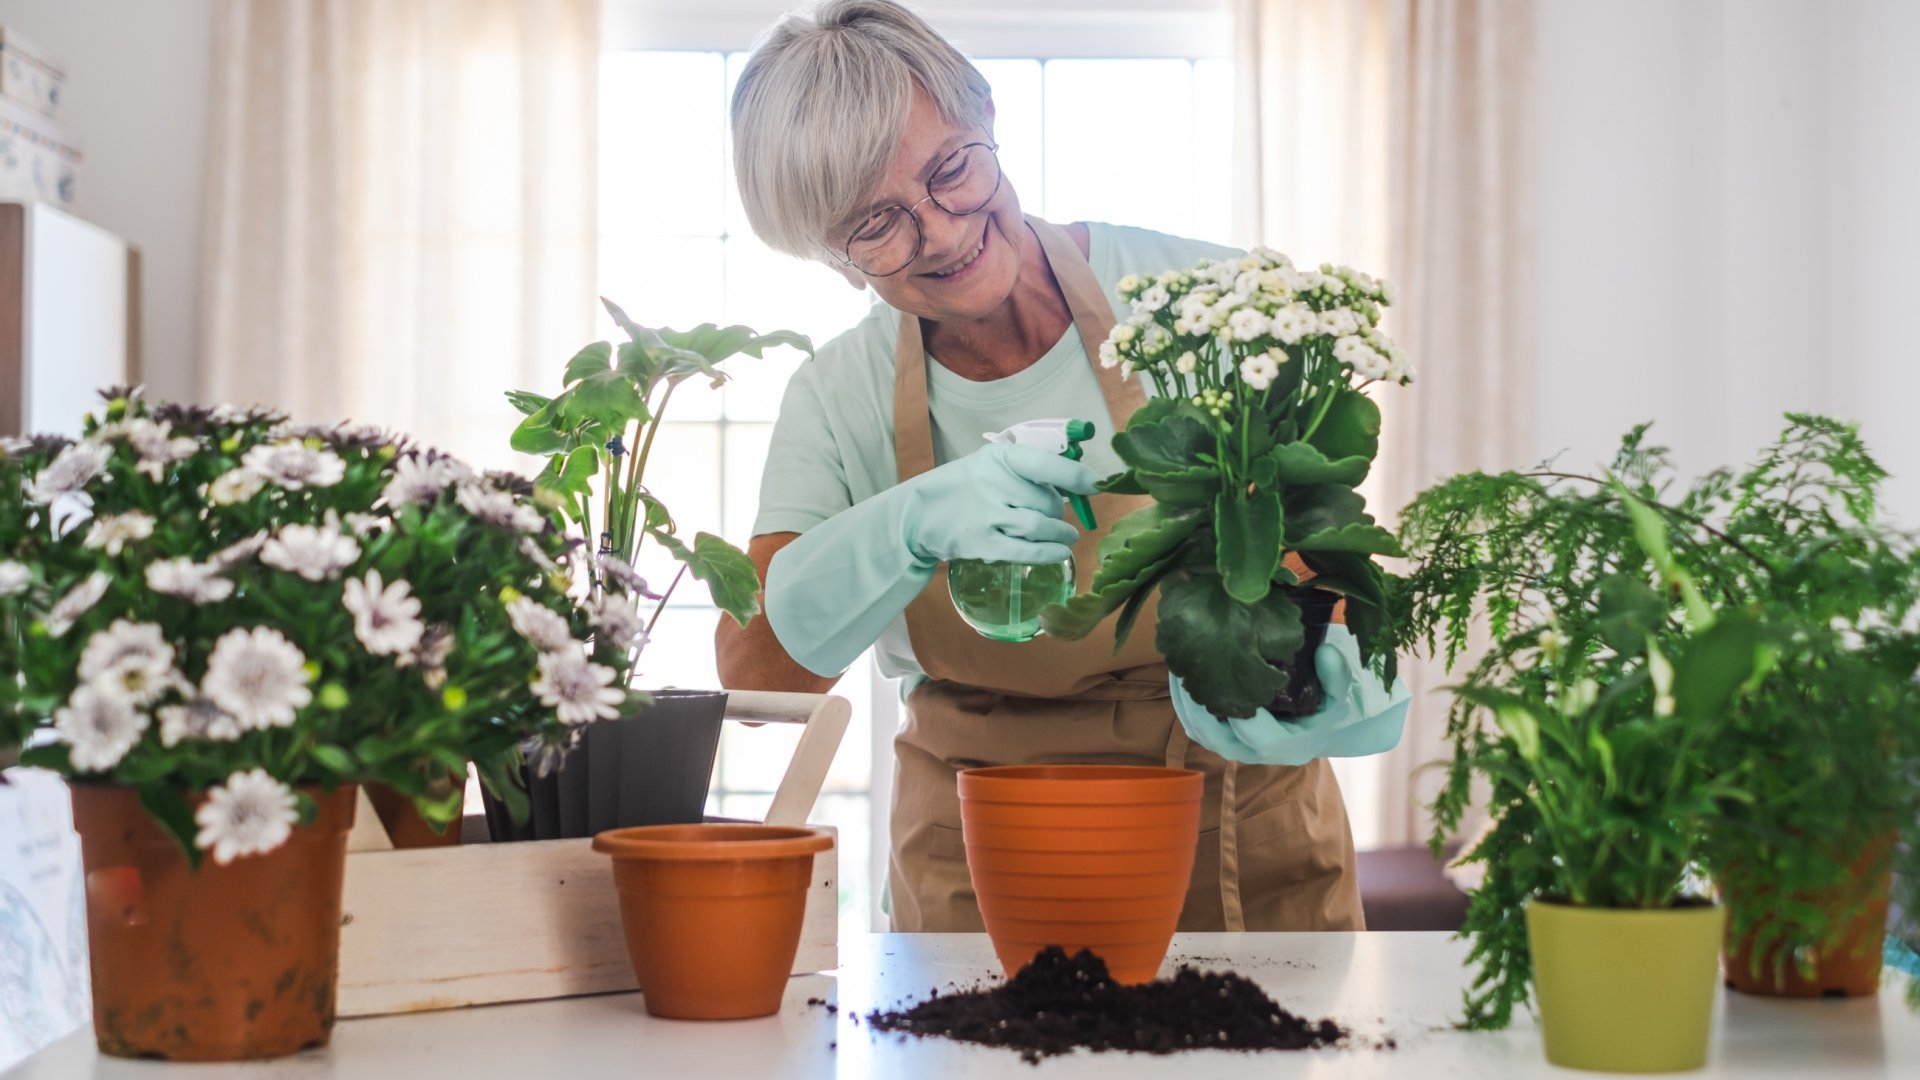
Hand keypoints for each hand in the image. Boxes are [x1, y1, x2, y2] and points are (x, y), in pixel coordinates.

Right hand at [902, 442, 1098, 565]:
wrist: (920, 513)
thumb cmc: (966, 487)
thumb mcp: (991, 465)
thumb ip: (1029, 472)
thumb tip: (1078, 486)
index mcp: (1000, 456)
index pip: (1048, 464)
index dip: (1078, 477)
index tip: (1099, 485)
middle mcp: (994, 482)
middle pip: (1048, 501)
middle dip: (1059, 512)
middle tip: (1057, 518)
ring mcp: (987, 514)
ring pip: (1041, 526)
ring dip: (1060, 534)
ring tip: (1066, 537)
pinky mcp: (982, 543)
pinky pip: (1027, 550)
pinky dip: (1049, 553)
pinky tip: (1059, 554)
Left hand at [1169, 625, 1410, 765]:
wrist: (1316, 729)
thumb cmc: (1326, 711)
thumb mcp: (1340, 695)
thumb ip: (1336, 675)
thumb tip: (1325, 651)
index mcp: (1285, 746)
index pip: (1257, 734)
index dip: (1239, 710)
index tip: (1224, 677)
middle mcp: (1255, 754)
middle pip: (1216, 737)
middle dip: (1196, 705)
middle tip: (1185, 667)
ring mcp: (1236, 750)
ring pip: (1200, 734)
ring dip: (1184, 703)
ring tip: (1177, 667)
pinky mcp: (1223, 740)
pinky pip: (1196, 728)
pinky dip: (1185, 705)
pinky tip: (1180, 675)